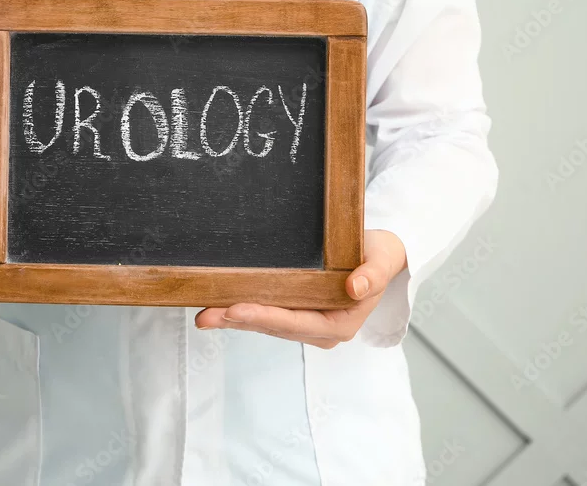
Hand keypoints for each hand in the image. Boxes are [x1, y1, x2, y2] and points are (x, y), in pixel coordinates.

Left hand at [194, 230, 407, 348]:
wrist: (381, 254)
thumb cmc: (381, 255)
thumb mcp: (382, 259)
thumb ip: (372, 274)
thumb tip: (354, 287)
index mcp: (341, 324)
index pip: (296, 323)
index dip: (265, 317)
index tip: (236, 309)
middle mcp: (322, 331)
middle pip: (275, 327)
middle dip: (239, 321)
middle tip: (206, 315)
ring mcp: (308, 326)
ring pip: (266, 325)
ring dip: (234, 320)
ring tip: (204, 315)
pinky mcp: (298, 316)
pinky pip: (267, 316)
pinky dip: (243, 313)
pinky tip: (219, 308)